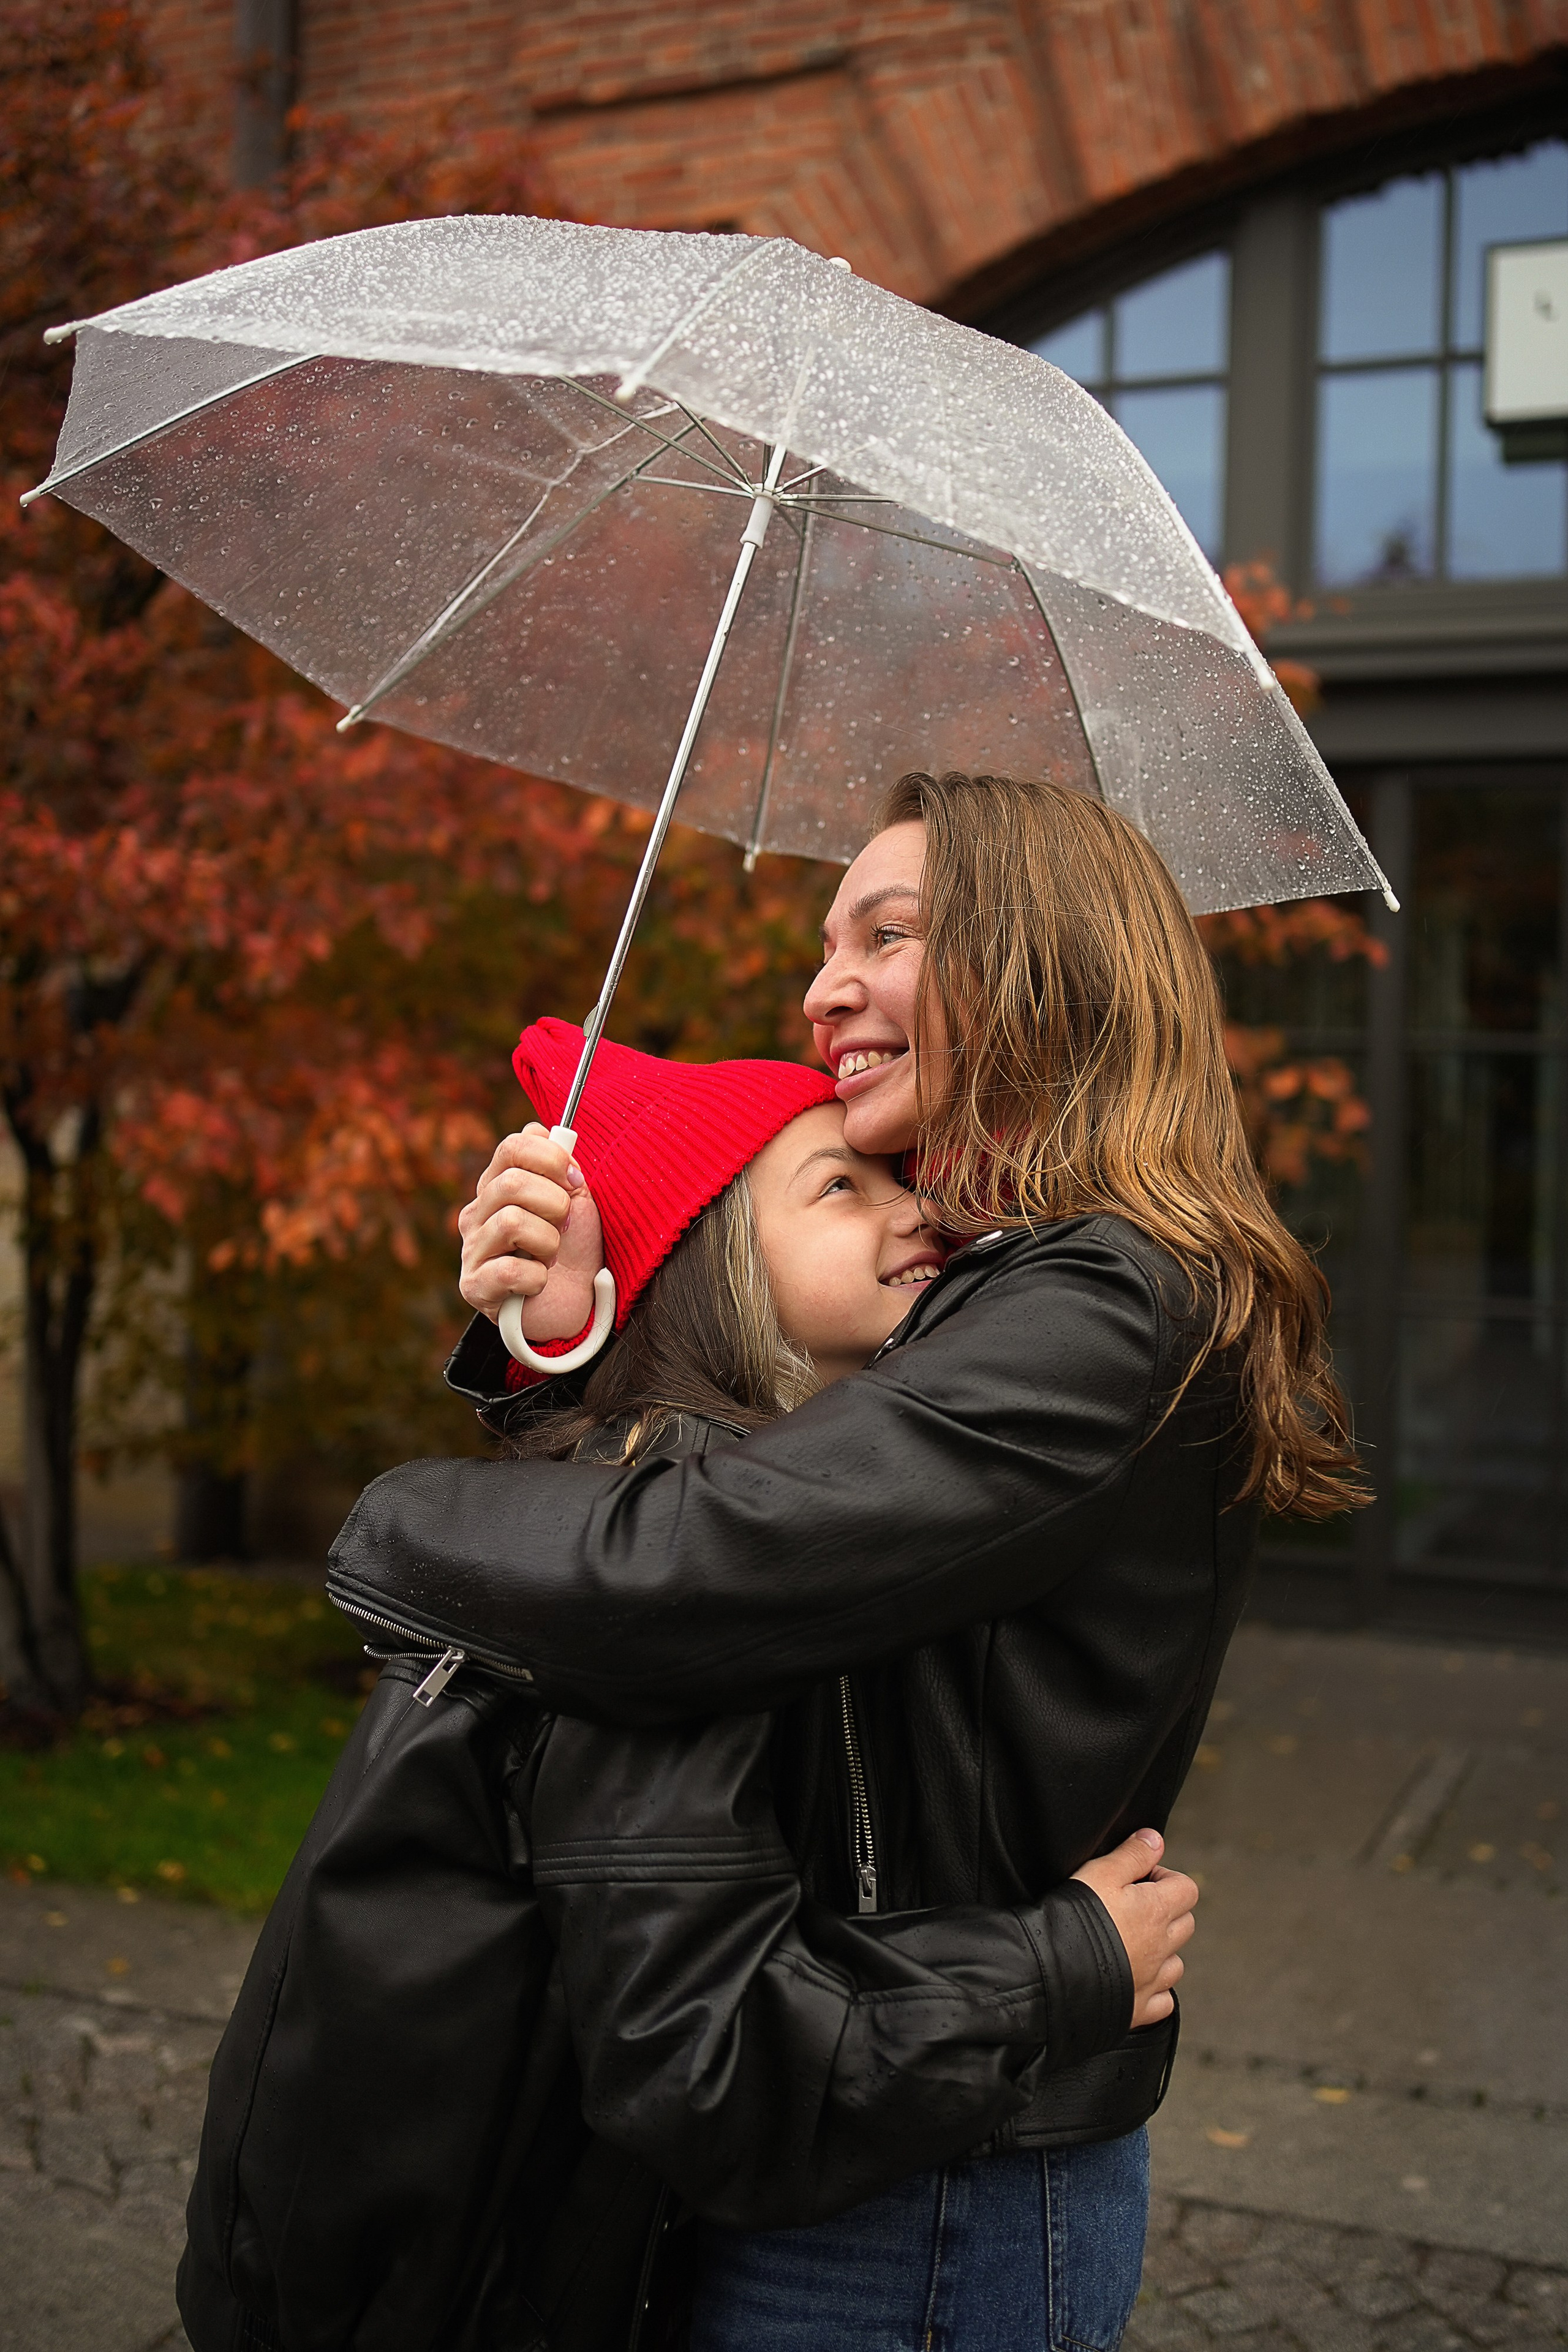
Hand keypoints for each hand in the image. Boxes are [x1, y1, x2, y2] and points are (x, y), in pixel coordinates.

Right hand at [457, 1125, 605, 1337]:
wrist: (581, 1303)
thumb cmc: (575, 1249)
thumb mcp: (576, 1198)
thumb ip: (560, 1163)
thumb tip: (541, 1130)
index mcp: (498, 1186)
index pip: (512, 1147)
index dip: (551, 1157)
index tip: (575, 1181)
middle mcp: (477, 1214)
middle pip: (512, 1183)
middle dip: (555, 1204)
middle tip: (565, 1226)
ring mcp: (472, 1251)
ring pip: (511, 1223)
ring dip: (548, 1242)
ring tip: (551, 1257)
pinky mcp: (475, 1287)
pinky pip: (509, 1270)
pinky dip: (537, 1278)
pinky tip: (539, 1282)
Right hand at [1072, 1829, 1196, 2029]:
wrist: (1055, 1973)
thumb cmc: (1076, 1918)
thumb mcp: (1100, 1872)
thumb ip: (1132, 1854)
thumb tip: (1155, 1840)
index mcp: (1157, 1911)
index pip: (1186, 1888)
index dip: (1164, 1878)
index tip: (1139, 1879)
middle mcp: (1162, 1947)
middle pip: (1185, 1923)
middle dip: (1166, 1911)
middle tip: (1134, 1907)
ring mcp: (1152, 1980)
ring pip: (1176, 1963)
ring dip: (1162, 1951)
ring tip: (1132, 1942)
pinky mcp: (1139, 2007)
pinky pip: (1163, 2000)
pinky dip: (1154, 1989)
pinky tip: (1134, 1979)